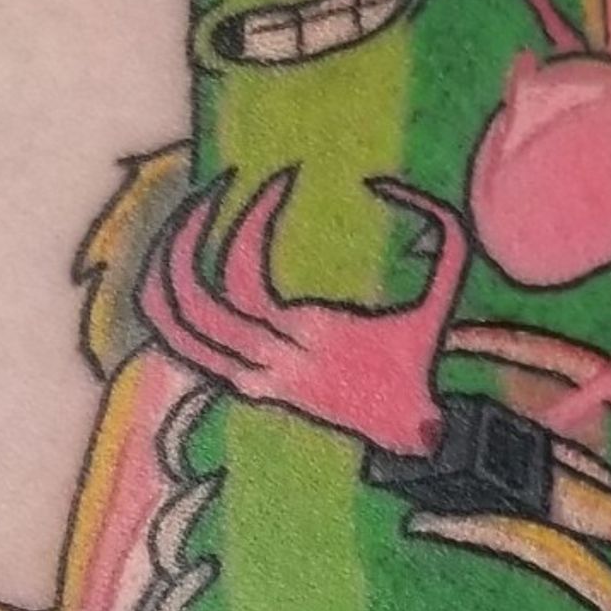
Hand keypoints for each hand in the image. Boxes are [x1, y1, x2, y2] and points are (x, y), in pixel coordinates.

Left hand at [137, 171, 468, 458]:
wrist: (403, 434)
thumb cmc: (418, 359)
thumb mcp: (445, 294)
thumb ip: (442, 230)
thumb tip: (380, 182)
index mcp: (309, 334)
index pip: (245, 272)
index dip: (252, 216)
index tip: (282, 176)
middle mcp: (268, 360)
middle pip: (196, 298)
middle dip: (192, 229)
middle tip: (219, 183)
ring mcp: (249, 377)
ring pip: (174, 327)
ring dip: (165, 266)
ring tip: (190, 214)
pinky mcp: (243, 384)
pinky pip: (183, 345)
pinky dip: (170, 303)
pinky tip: (183, 253)